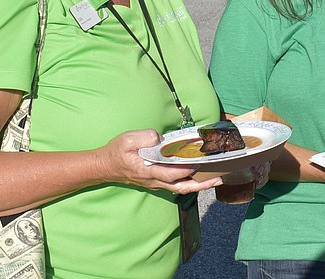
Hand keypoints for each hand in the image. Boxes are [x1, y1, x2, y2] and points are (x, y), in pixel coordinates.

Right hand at [96, 130, 222, 194]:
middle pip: (181, 186)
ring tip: (216, 178)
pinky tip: (201, 175)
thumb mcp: (126, 139)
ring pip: (181, 188)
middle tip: (219, 178)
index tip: (200, 161)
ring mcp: (157, 183)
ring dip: (199, 185)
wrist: (105, 166)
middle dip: (201, 183)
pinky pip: (177, 184)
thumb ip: (144, 137)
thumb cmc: (116, 152)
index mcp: (147, 170)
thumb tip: (159, 138)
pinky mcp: (158, 181)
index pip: (171, 172)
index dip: (186, 168)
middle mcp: (154, 180)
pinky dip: (190, 182)